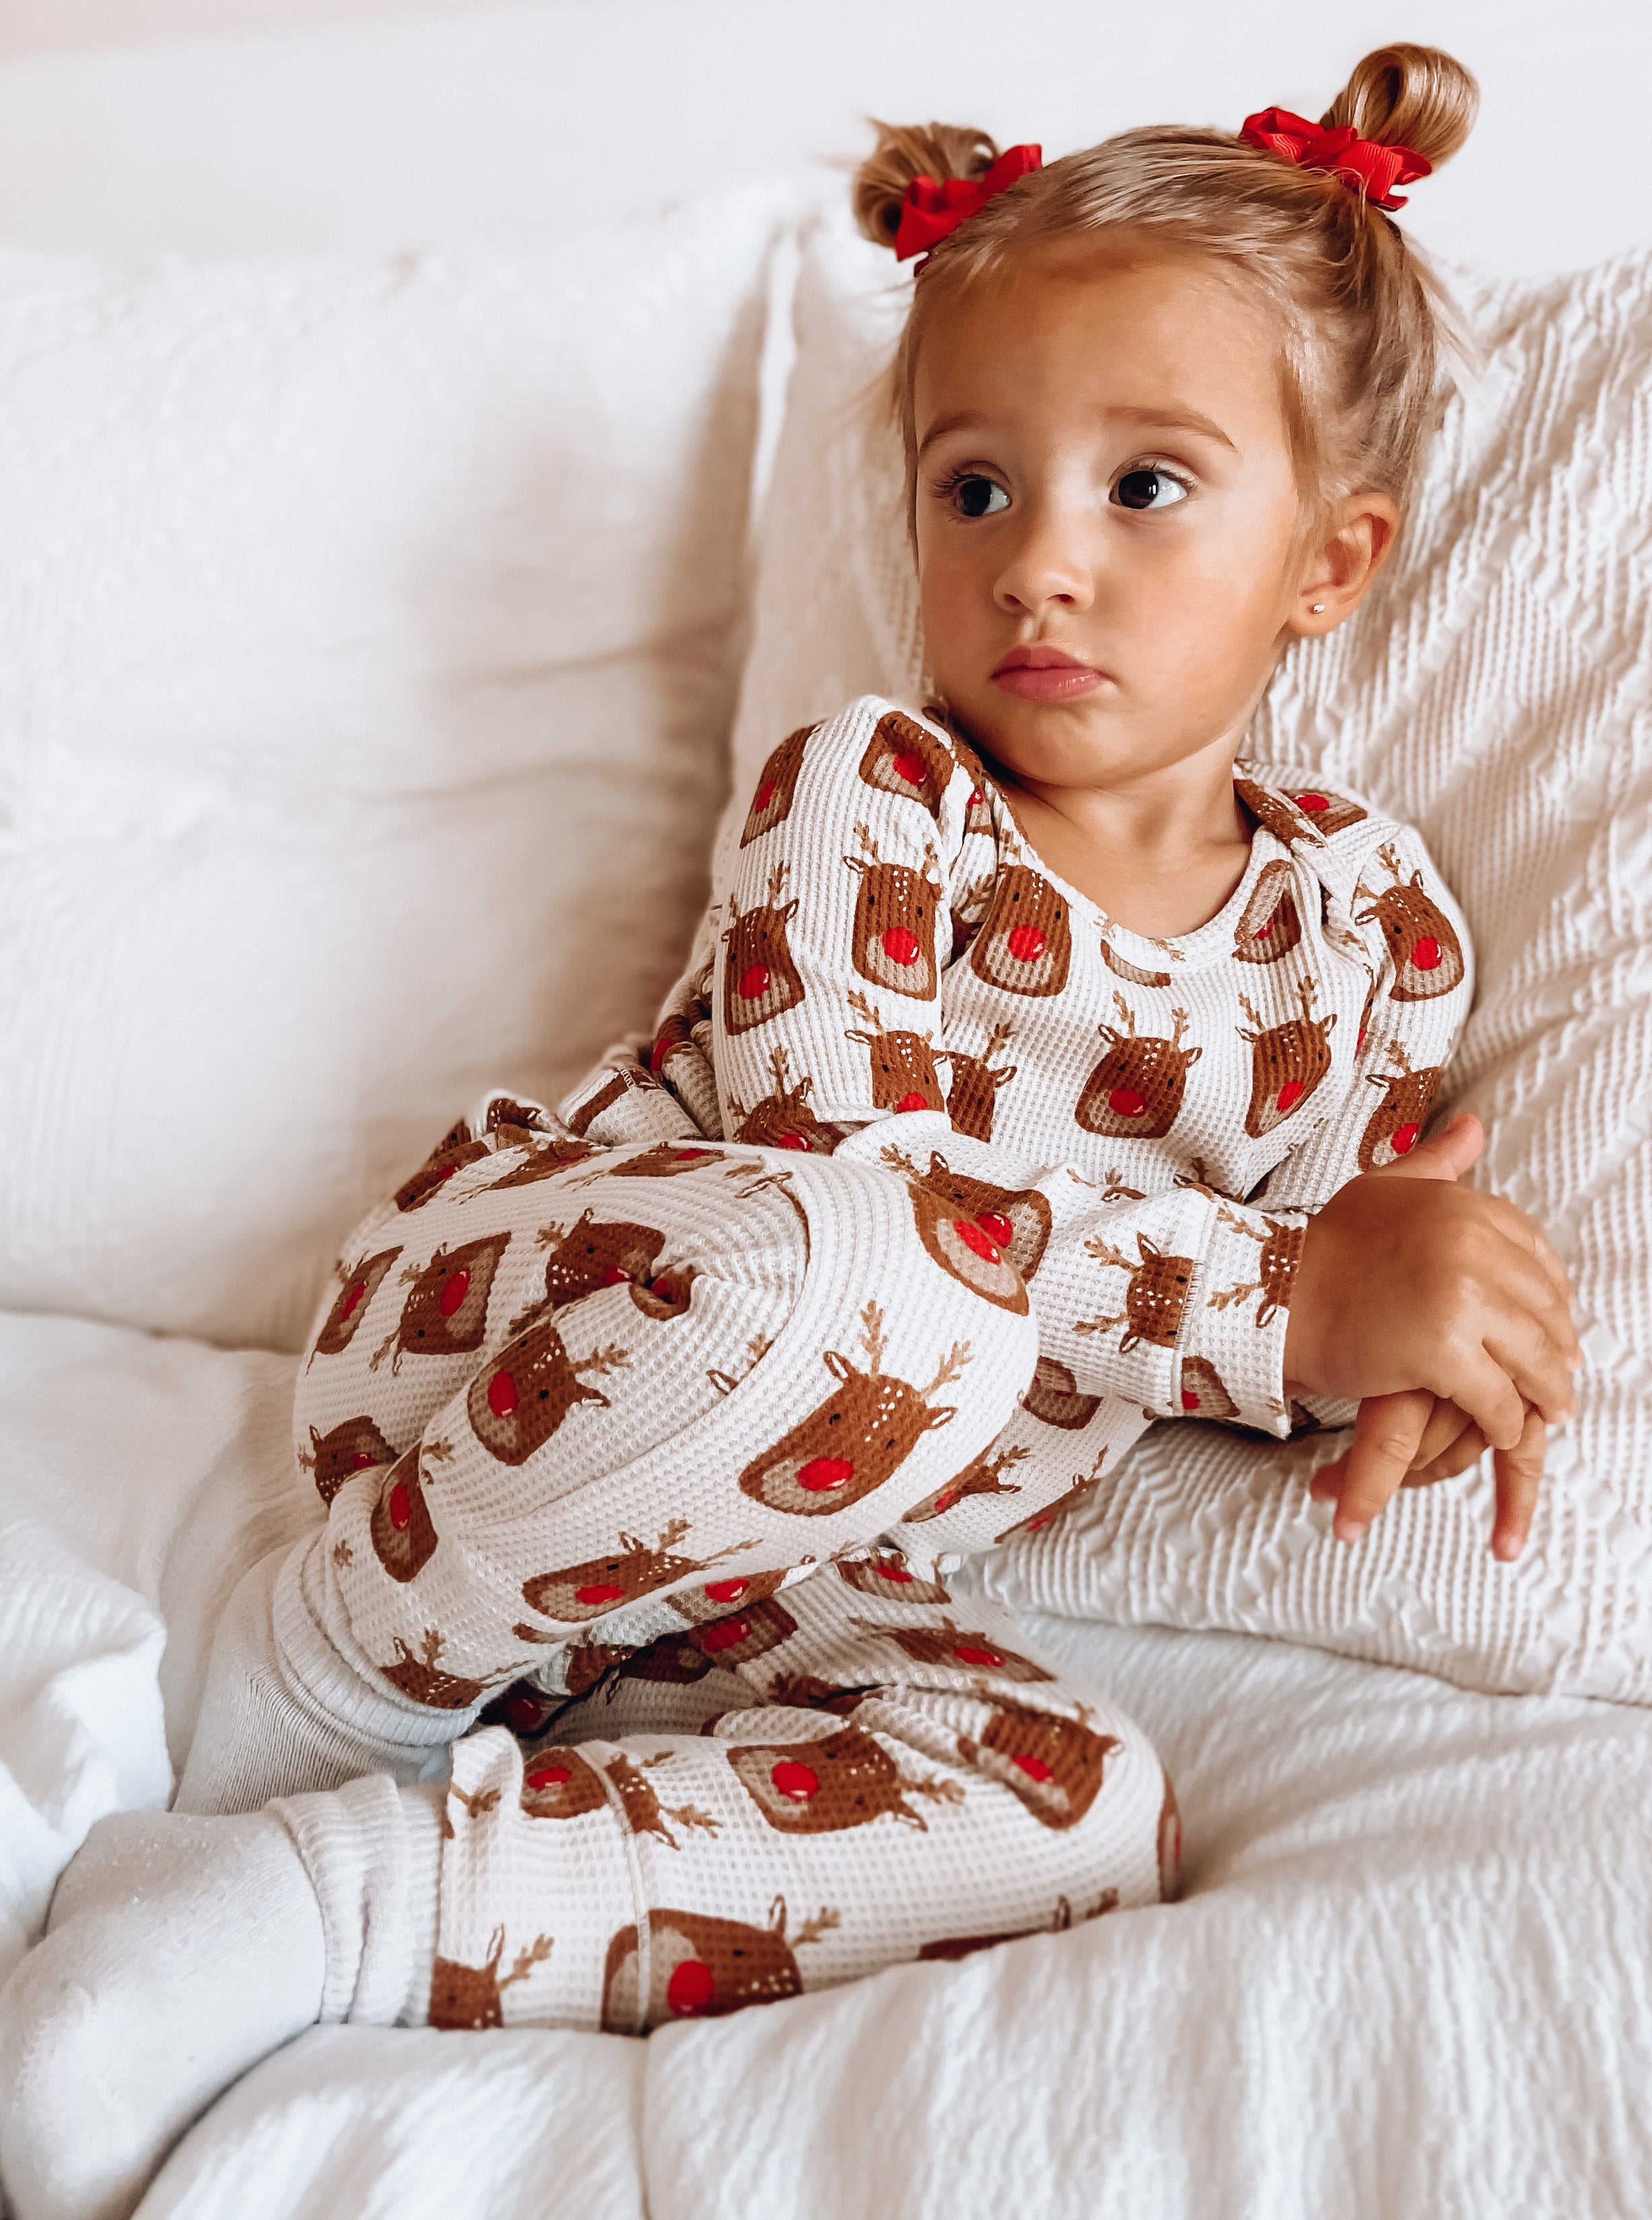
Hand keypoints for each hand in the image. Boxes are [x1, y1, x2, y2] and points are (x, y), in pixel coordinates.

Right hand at [1285, 1114, 1578, 1551]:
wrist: (1275, 1297)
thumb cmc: (1324, 1249)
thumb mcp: (1384, 1189)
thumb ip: (1436, 1163)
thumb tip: (1474, 1127)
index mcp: (1465, 1206)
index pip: (1538, 1256)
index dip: (1551, 1298)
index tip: (1553, 1328)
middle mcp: (1471, 1244)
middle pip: (1543, 1308)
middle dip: (1556, 1349)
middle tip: (1558, 1381)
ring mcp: (1461, 1298)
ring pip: (1532, 1357)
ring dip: (1544, 1392)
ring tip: (1545, 1413)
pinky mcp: (1444, 1352)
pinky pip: (1498, 1398)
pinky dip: (1506, 1422)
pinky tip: (1503, 1432)